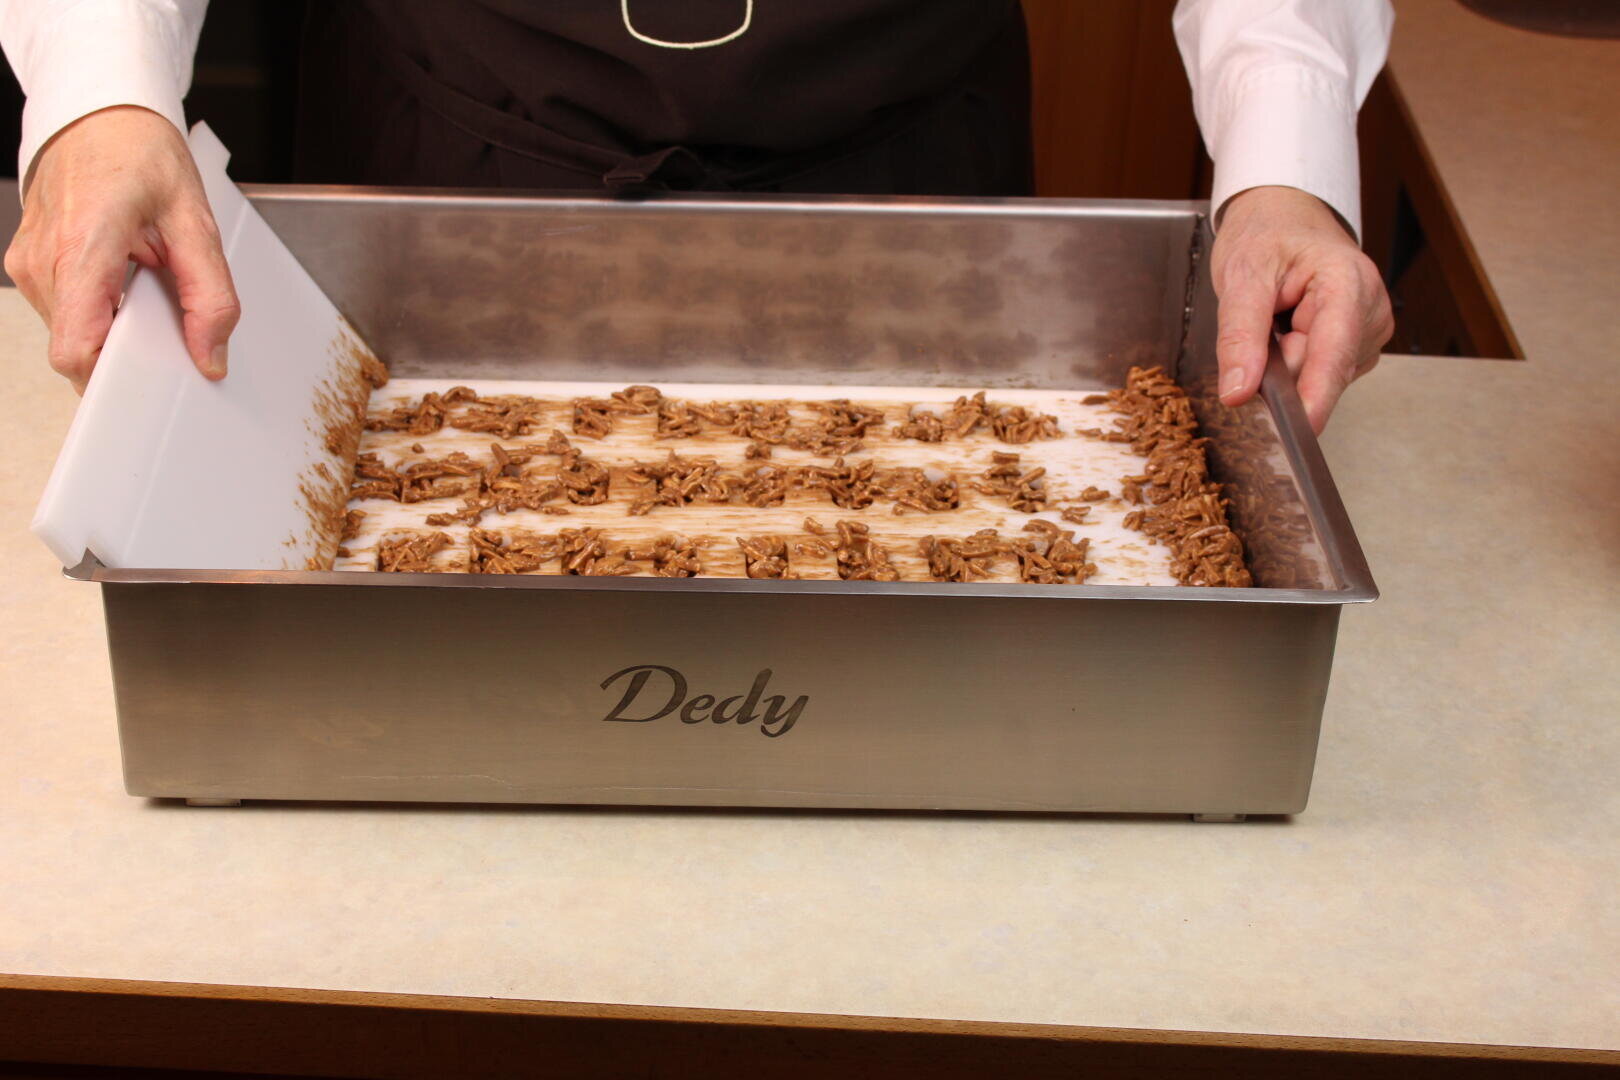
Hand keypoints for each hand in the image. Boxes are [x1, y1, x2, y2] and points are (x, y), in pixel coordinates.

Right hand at [4, 105, 239, 393]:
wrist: (98, 114)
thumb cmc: (139, 154)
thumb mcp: (195, 221)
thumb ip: (209, 295)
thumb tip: (210, 355)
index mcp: (83, 249)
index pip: (77, 348)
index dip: (113, 378)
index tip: (149, 380)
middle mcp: (44, 262)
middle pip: (78, 349)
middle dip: (125, 352)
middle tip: (163, 320)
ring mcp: (30, 265)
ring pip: (72, 333)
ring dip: (113, 327)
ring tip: (141, 283)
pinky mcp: (30, 266)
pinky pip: (66, 312)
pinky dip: (99, 310)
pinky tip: (121, 278)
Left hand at [1210, 185, 1393, 432]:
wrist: (1282, 216)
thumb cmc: (1266, 235)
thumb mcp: (1241, 277)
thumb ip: (1240, 337)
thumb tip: (1239, 392)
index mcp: (1348, 283)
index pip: (1334, 353)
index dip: (1316, 395)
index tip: (1300, 429)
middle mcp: (1370, 310)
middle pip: (1321, 371)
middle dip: (1281, 367)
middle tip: (1263, 323)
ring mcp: (1367, 331)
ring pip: (1316, 377)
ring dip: (1285, 362)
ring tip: (1278, 319)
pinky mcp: (1356, 347)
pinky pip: (1316, 373)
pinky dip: (1293, 361)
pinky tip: (1290, 330)